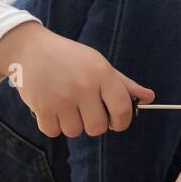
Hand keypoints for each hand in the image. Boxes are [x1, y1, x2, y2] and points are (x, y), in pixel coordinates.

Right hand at [0, 21, 153, 138]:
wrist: (30, 49)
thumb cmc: (70, 58)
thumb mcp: (99, 64)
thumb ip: (124, 84)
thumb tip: (150, 97)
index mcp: (102, 74)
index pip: (122, 109)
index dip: (122, 121)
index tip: (117, 122)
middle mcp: (83, 86)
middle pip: (98, 128)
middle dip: (95, 124)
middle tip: (87, 111)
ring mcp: (61, 98)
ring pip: (75, 131)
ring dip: (72, 124)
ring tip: (66, 105)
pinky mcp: (41, 107)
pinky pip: (54, 132)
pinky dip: (53, 125)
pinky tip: (52, 108)